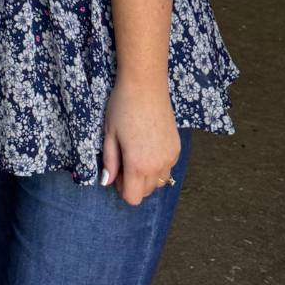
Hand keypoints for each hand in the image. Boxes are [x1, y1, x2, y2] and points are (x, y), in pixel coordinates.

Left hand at [102, 79, 180, 205]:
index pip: (133, 198)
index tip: (116, 171)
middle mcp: (158, 166)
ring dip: (147, 176)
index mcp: (138, 165)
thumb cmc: (122, 108)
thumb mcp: (109, 135)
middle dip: (133, 183)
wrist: (146, 86)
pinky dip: (158, 165)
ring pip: (159, 182)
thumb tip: (107, 182)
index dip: (121, 188)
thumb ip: (110, 162)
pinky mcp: (177, 149)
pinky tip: (149, 146)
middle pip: (146, 192)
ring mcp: (171, 158)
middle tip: (123, 160)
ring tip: (137, 153)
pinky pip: (167, 168)